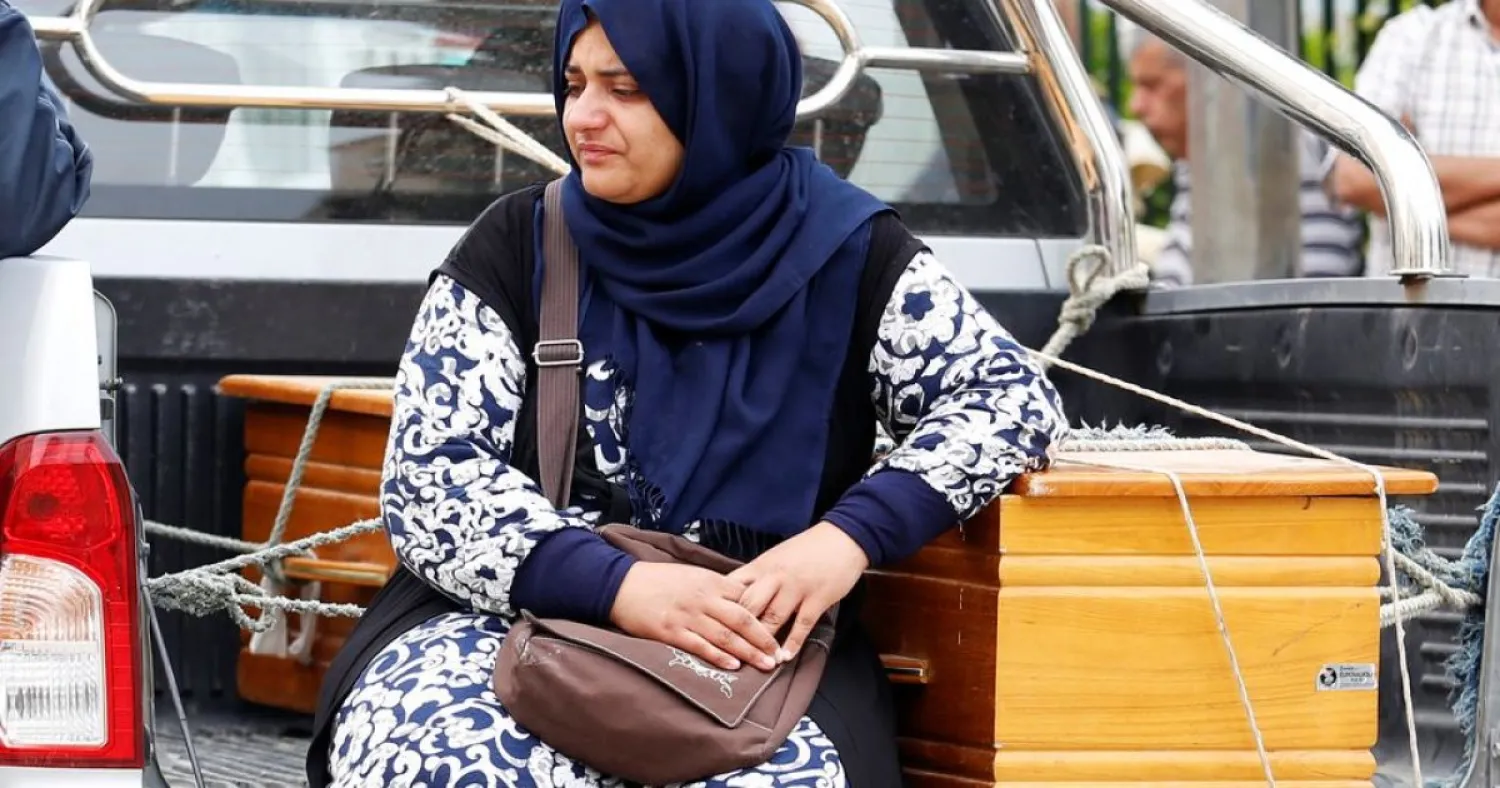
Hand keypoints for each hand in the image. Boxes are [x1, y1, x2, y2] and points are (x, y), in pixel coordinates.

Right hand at [609, 562, 780, 671]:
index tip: (779, 628)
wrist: (621, 585)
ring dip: (748, 651)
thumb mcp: (692, 574)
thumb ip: (717, 587)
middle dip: (763, 638)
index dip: (765, 614)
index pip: (746, 598)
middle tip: (778, 653)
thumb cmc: (658, 580)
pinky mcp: (671, 631)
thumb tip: (743, 599)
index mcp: (710, 581)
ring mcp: (687, 615)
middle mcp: (702, 597)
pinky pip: (700, 645)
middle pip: (742, 618)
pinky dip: (718, 656)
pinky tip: (733, 665)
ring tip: (765, 664)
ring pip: (725, 635)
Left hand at [729, 522, 868, 660]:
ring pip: (773, 618)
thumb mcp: (774, 557)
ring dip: (764, 642)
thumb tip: (734, 597)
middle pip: (749, 607)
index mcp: (761, 566)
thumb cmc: (806, 549)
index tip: (712, 627)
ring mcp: (797, 588)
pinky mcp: (818, 598)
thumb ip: (756, 576)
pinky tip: (785, 657)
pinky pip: (802, 624)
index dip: (721, 608)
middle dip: (739, 631)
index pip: (732, 588)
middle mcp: (775, 577)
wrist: (842, 538)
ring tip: (758, 661)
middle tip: (731, 652)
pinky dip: (793, 643)